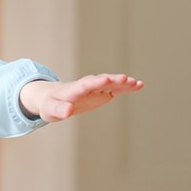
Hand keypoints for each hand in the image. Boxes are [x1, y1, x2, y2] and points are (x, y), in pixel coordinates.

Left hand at [19, 73, 143, 122]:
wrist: (53, 98)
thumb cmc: (50, 105)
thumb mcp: (51, 110)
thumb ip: (60, 110)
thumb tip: (68, 111)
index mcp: (74, 89)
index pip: (85, 84)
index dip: (96, 82)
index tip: (107, 79)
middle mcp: (87, 86)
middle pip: (101, 81)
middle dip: (112, 80)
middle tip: (125, 79)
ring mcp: (96, 88)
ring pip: (111, 83)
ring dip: (123, 83)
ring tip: (137, 83)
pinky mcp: (102, 92)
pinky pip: (115, 88)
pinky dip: (126, 87)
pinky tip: (139, 85)